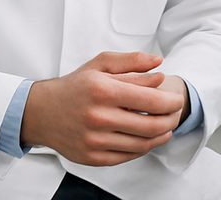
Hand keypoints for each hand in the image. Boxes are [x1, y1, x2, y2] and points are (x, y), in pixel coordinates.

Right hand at [19, 51, 184, 165]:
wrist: (42, 112)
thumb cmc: (75, 86)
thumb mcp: (101, 64)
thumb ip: (132, 63)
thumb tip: (160, 66)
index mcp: (103, 91)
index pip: (151, 101)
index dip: (172, 102)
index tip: (178, 100)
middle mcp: (98, 117)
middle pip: (151, 126)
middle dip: (171, 120)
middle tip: (176, 115)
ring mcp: (95, 141)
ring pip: (142, 144)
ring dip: (161, 136)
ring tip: (167, 127)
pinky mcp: (92, 157)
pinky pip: (127, 156)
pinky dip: (143, 148)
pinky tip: (148, 138)